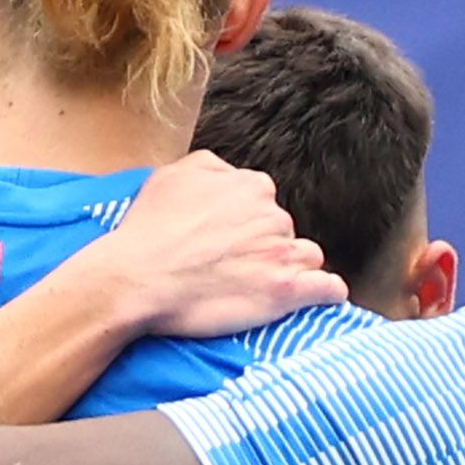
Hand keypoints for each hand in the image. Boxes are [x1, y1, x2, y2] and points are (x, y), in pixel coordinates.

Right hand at [72, 152, 339, 341]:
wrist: (137, 279)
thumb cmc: (147, 231)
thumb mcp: (171, 175)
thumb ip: (211, 168)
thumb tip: (228, 176)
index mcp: (251, 186)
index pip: (262, 203)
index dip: (243, 225)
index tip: (222, 243)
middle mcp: (273, 214)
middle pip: (282, 230)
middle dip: (263, 247)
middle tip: (229, 269)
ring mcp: (282, 252)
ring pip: (306, 256)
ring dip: (290, 267)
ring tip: (260, 287)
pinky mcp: (286, 290)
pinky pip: (327, 288)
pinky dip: (325, 292)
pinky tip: (320, 296)